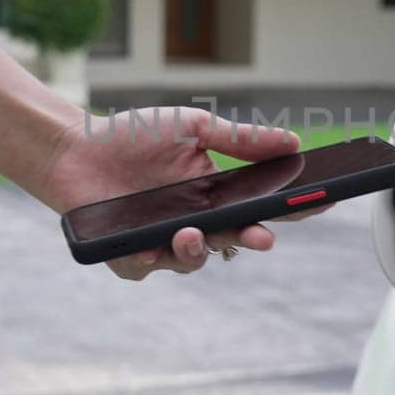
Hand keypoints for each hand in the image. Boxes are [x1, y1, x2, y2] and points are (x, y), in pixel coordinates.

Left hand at [39, 107, 322, 279]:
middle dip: (250, 240)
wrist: (75, 145)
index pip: (262, 206)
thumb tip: (294, 142)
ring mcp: (162, 242)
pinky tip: (148, 247)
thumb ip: (242, 139)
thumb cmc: (134, 135)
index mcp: (216, 195)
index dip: (292, 207)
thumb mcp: (194, 128)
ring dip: (195, 251)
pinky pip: (143, 267)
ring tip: (189, 233)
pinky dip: (147, 259)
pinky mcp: (127, 255)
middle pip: (232, 240)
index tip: (319, 201)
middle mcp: (195, 222)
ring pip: (190, 261)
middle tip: (263, 237)